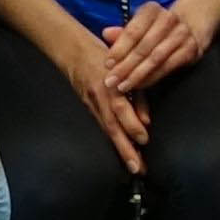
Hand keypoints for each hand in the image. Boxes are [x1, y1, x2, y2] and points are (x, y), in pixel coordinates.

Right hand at [49, 16, 149, 171]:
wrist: (73, 50)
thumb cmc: (103, 56)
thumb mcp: (125, 68)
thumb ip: (137, 93)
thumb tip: (146, 121)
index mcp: (109, 85)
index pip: (120, 109)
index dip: (132, 125)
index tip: (144, 140)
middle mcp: (99, 98)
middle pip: (112, 127)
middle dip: (125, 149)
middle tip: (138, 168)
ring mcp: (91, 105)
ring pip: (107, 131)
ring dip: (121, 150)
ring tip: (134, 166)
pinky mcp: (88, 108)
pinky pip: (102, 127)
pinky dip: (113, 141)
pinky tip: (123, 152)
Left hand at [97, 0, 212, 92]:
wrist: (190, 24)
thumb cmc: (156, 27)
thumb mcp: (139, 24)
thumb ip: (123, 32)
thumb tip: (106, 34)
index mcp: (151, 10)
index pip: (133, 31)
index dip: (119, 49)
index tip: (107, 64)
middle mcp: (168, 19)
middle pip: (143, 47)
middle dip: (125, 66)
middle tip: (111, 81)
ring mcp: (182, 34)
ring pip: (156, 59)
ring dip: (137, 75)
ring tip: (123, 86)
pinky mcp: (191, 50)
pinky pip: (167, 67)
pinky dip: (152, 77)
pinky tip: (139, 85)